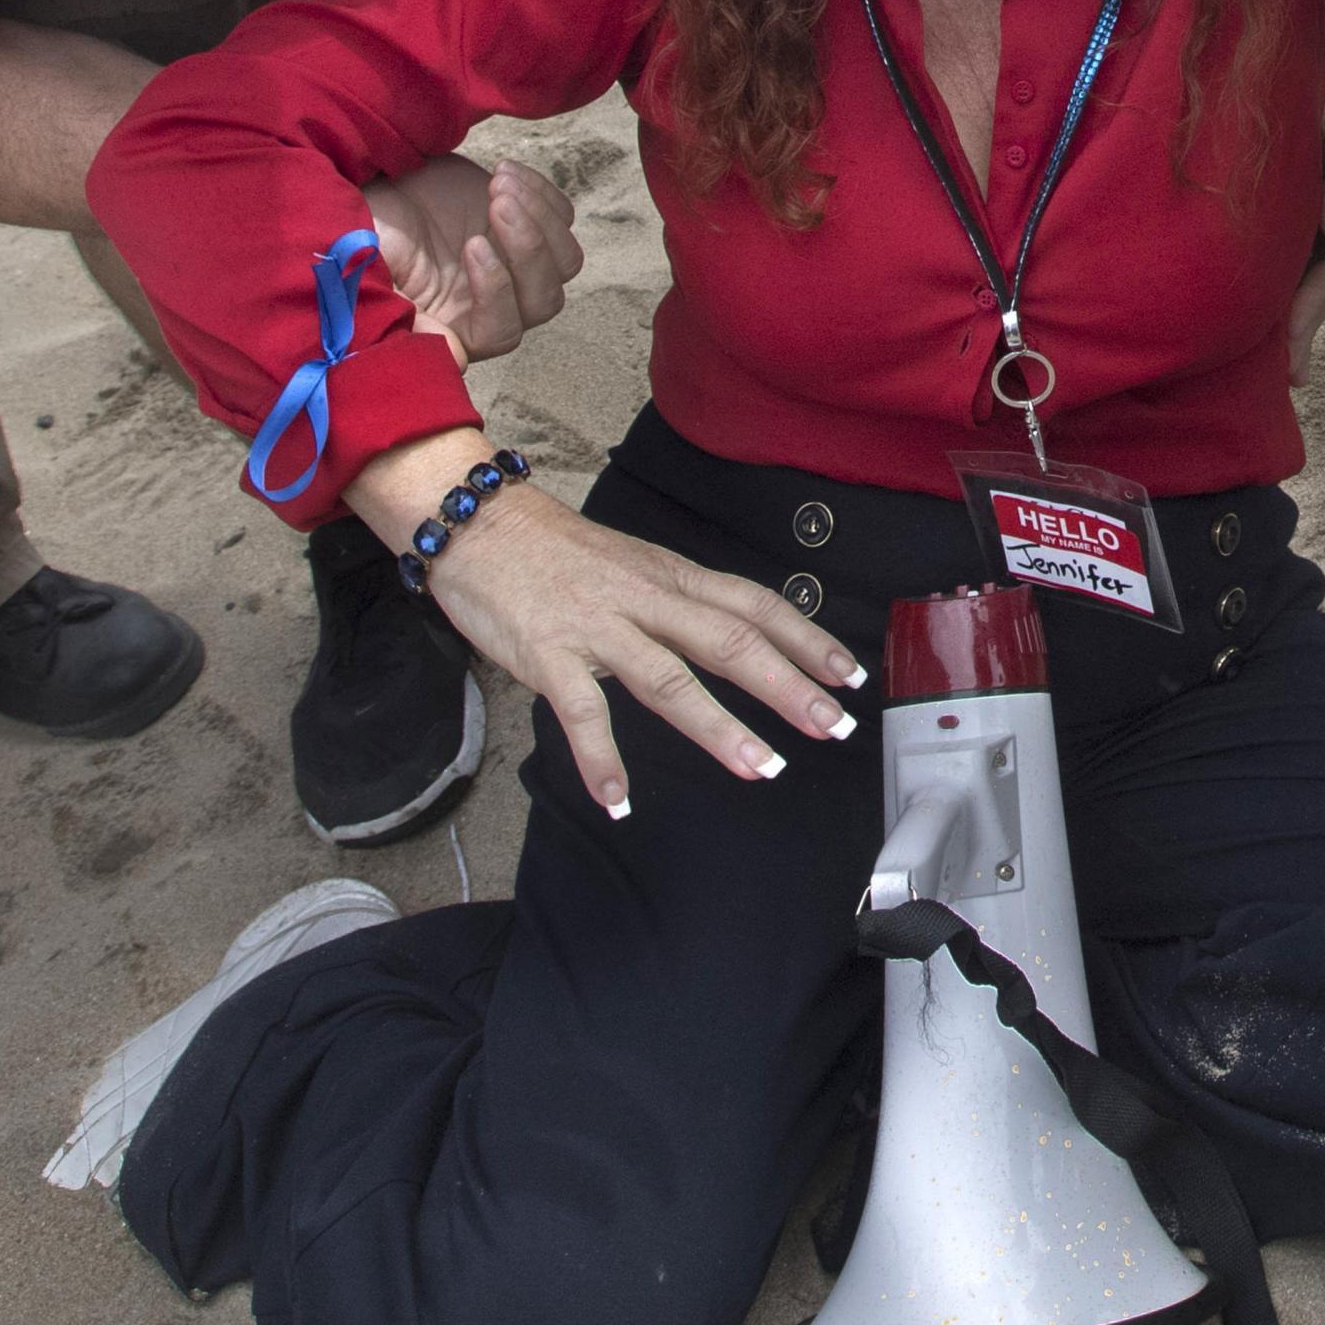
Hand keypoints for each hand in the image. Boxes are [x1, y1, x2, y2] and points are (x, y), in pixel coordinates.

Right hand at [347, 434, 866, 815]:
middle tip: (833, 727)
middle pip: (730, 641)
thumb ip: (676, 600)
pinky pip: (581, 714)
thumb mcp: (631, 563)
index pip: (754, 604)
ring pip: (670, 678)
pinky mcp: (549, 655)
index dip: (805, 639)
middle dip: (788, 687)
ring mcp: (598, 627)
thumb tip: (731, 637)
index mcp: (669, 576)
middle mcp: (644, 598)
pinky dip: (601, 760)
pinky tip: (619, 801)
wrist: (476, 522)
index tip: (848, 674)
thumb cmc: (554, 551)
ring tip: (762, 767)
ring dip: (719, 727)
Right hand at [361, 154, 583, 364]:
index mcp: (458, 327)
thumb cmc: (363, 234)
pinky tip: (504, 172)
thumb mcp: (367, 272)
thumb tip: (456, 357)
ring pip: (565, 261)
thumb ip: (405, 316)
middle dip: (527, 248)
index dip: (496, 291)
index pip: (501, 331)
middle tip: (497, 202)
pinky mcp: (528, 226)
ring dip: (540, 218)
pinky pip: (562, 218)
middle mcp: (496, 305)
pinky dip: (542, 193)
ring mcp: (516, 266)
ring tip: (501, 183)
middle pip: (545, 299)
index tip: (471, 244)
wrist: (372, 187)